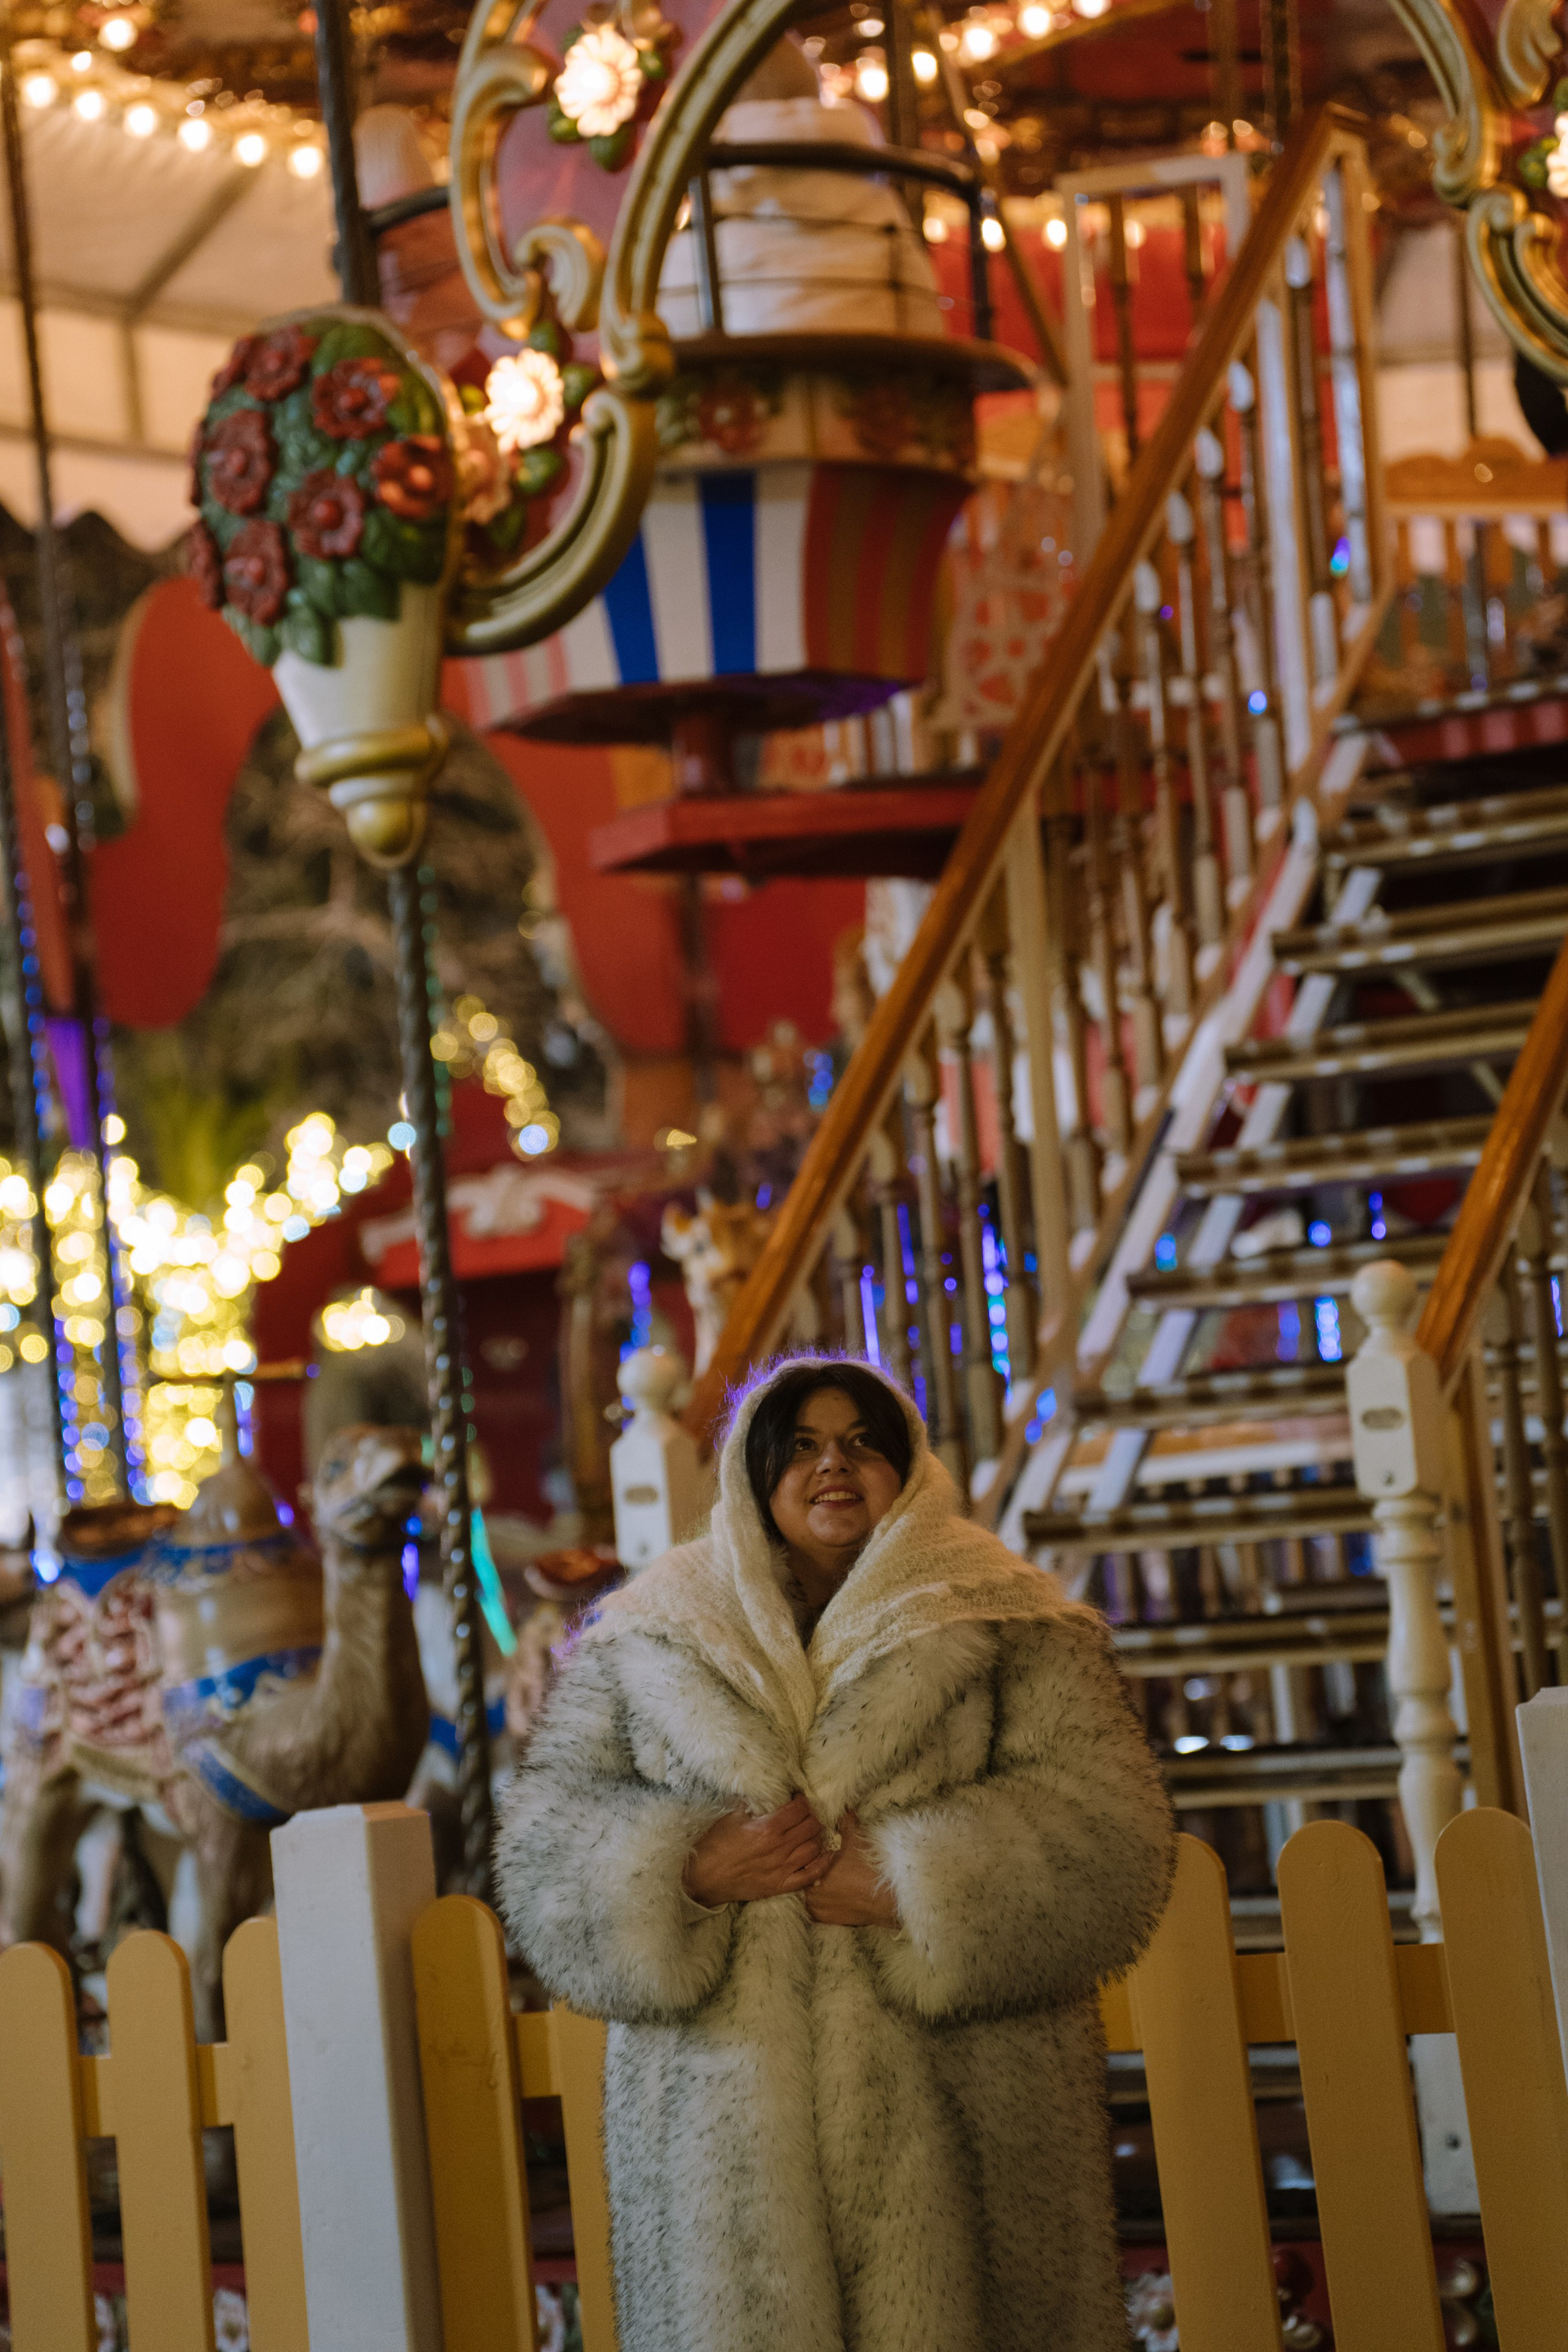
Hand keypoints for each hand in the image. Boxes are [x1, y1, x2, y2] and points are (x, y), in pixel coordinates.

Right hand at [683, 1794, 831, 1905]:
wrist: (704, 1878)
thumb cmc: (715, 1845)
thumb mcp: (732, 1817)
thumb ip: (751, 1804)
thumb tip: (763, 1792)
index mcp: (767, 1828)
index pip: (799, 1810)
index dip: (802, 1801)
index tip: (798, 1799)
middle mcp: (779, 1848)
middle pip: (810, 1827)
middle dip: (811, 1817)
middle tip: (805, 1815)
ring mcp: (781, 1868)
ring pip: (814, 1848)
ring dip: (816, 1837)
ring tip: (811, 1832)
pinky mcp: (780, 1885)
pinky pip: (810, 1875)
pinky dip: (823, 1864)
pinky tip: (828, 1854)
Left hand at [804, 1811, 899, 1928]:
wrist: (888, 1899)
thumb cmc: (869, 1868)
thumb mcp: (857, 1841)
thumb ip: (846, 1824)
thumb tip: (844, 1809)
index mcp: (813, 1872)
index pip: (802, 1862)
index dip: (810, 1855)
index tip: (820, 1851)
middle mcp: (811, 1893)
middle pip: (804, 1879)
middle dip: (812, 1871)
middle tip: (826, 1866)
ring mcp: (818, 1910)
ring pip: (810, 1895)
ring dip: (817, 1888)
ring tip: (831, 1880)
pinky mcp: (827, 1921)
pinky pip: (818, 1910)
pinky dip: (823, 1902)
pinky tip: (835, 1894)